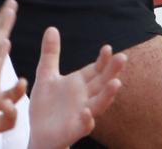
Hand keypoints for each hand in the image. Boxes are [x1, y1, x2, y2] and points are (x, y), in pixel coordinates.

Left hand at [24, 26, 125, 148]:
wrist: (38, 134)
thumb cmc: (46, 106)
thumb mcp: (46, 76)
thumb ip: (50, 54)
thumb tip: (52, 28)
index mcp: (80, 83)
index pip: (96, 69)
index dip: (103, 60)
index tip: (107, 48)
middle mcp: (86, 97)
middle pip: (103, 83)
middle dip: (113, 71)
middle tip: (123, 57)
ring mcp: (82, 114)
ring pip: (100, 103)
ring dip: (108, 94)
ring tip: (116, 84)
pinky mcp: (74, 130)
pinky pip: (84, 125)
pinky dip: (87, 120)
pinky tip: (88, 112)